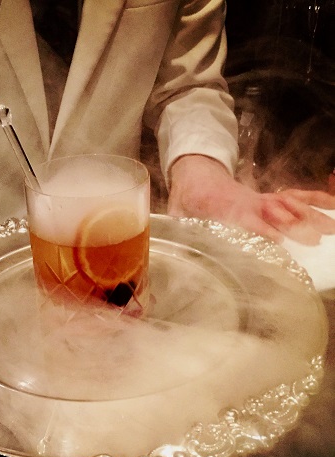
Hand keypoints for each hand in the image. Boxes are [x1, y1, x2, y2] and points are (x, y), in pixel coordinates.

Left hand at [167, 155, 334, 245]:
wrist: (195, 172)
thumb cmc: (186, 197)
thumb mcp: (175, 212)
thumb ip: (177, 229)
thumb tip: (175, 247)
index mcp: (224, 206)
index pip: (247, 220)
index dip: (263, 229)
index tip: (279, 240)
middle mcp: (247, 202)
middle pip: (275, 212)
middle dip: (295, 224)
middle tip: (315, 239)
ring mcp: (258, 199)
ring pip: (288, 204)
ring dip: (310, 214)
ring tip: (331, 229)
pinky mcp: (265, 198)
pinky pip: (292, 196)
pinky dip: (313, 200)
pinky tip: (331, 206)